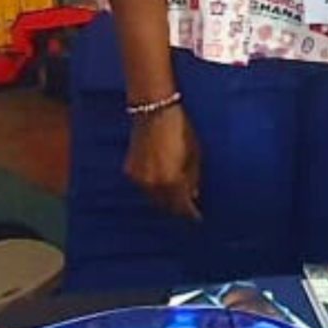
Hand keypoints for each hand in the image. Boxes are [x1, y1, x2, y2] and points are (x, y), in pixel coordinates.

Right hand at [124, 103, 201, 218]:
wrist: (154, 109)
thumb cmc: (179, 128)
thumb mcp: (194, 152)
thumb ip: (193, 176)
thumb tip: (194, 193)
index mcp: (171, 180)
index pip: (181, 206)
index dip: (191, 213)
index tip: (197, 217)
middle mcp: (152, 184)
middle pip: (166, 205)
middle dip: (177, 207)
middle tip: (187, 208)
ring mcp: (138, 178)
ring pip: (153, 197)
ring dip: (164, 198)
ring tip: (175, 196)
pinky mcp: (129, 169)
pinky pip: (143, 186)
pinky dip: (153, 187)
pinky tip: (161, 183)